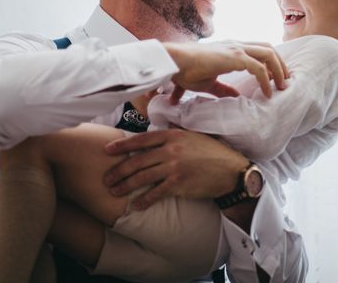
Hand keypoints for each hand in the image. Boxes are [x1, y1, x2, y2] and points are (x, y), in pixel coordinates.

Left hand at [103, 129, 248, 209]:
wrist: (231, 169)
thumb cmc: (211, 151)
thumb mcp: (192, 135)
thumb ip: (172, 134)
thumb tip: (155, 132)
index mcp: (172, 135)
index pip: (141, 140)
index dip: (122, 146)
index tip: (107, 150)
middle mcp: (171, 150)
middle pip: (137, 160)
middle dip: (119, 170)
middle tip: (106, 178)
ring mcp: (175, 167)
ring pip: (143, 177)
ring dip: (125, 186)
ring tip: (114, 191)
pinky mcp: (179, 184)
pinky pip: (156, 193)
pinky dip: (144, 200)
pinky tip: (135, 205)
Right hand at [163, 41, 288, 102]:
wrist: (174, 62)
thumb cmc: (186, 71)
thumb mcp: (208, 83)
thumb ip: (222, 89)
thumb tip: (234, 97)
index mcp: (231, 48)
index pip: (258, 49)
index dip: (270, 62)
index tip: (275, 78)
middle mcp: (236, 45)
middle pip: (268, 48)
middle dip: (281, 64)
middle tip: (285, 81)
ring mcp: (236, 49)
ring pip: (269, 54)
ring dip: (279, 69)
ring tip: (282, 86)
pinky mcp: (235, 57)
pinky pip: (259, 68)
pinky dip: (267, 80)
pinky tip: (267, 92)